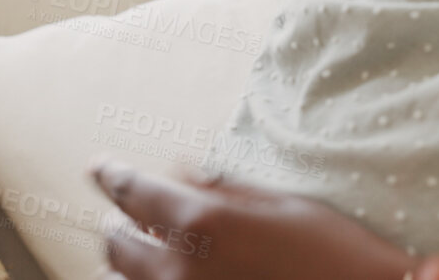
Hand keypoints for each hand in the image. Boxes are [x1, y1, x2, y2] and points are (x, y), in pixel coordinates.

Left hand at [93, 160, 415, 279]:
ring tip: (145, 260)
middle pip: (116, 246)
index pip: (134, 192)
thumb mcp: (286, 207)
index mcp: (203, 223)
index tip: (100, 168)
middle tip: (124, 217)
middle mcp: (180, 271)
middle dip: (118, 226)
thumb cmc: (338, 258)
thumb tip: (182, 170)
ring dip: (129, 269)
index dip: (112, 176)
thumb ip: (227, 190)